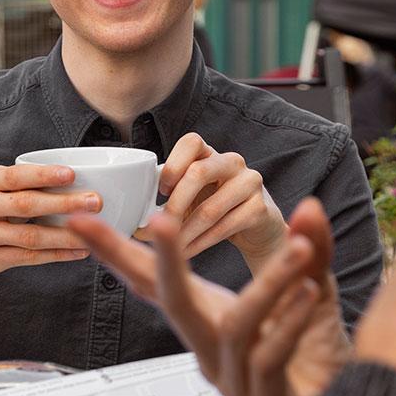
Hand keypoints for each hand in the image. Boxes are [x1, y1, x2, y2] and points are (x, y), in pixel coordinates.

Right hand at [0, 163, 98, 339]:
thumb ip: (17, 185)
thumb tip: (68, 179)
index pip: (16, 176)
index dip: (44, 175)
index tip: (71, 174)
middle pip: (27, 205)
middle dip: (64, 204)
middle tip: (94, 201)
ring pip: (30, 236)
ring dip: (65, 235)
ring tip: (92, 233)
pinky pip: (27, 258)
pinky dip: (54, 256)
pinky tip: (76, 252)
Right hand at [70, 197, 349, 395]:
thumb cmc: (318, 360)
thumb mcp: (314, 293)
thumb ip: (309, 250)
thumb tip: (308, 205)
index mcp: (207, 321)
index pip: (154, 283)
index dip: (116, 253)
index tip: (79, 221)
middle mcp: (210, 351)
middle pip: (173, 303)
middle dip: (160, 261)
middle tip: (159, 220)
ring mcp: (234, 382)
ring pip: (235, 327)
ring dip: (267, 283)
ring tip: (298, 248)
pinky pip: (268, 358)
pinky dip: (290, 322)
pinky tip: (310, 291)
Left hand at [140, 132, 286, 272]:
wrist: (256, 229)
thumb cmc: (215, 208)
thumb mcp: (192, 198)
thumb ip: (167, 201)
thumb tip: (135, 226)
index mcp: (211, 154)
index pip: (191, 142)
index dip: (172, 164)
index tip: (160, 191)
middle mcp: (232, 162)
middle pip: (198, 173)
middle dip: (174, 205)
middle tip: (157, 228)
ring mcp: (250, 183)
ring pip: (210, 208)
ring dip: (184, 232)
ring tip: (168, 248)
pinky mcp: (260, 208)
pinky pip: (225, 227)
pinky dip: (201, 243)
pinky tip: (186, 252)